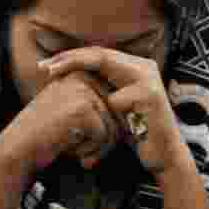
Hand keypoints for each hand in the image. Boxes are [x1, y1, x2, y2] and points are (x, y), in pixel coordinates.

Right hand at [0, 71, 120, 174]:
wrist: (18, 150)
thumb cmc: (47, 136)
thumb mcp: (72, 111)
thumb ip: (96, 105)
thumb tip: (129, 111)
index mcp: (81, 75)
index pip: (114, 104)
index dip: (108, 130)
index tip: (85, 141)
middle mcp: (82, 78)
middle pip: (116, 114)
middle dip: (106, 140)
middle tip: (85, 153)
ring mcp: (81, 91)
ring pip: (113, 126)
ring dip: (99, 148)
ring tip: (78, 152)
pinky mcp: (81, 108)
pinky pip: (103, 134)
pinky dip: (90, 150)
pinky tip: (71, 150)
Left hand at [40, 47, 190, 173]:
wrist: (164, 155)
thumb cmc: (136, 132)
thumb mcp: (115, 105)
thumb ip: (101, 87)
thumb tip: (67, 74)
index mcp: (136, 66)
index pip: (99, 53)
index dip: (72, 56)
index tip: (46, 65)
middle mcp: (145, 67)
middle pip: (101, 54)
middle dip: (69, 58)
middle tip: (44, 66)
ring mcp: (149, 80)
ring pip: (107, 66)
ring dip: (78, 71)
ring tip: (53, 76)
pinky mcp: (150, 97)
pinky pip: (116, 98)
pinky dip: (101, 107)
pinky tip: (86, 114)